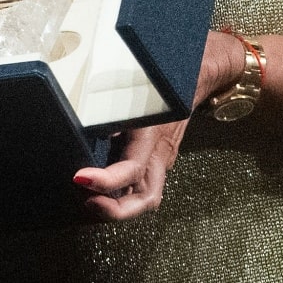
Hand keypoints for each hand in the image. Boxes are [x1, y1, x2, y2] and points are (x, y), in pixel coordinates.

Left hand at [71, 30, 245, 220]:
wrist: (202, 72)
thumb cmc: (166, 75)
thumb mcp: (136, 85)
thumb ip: (114, 104)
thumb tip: (86, 124)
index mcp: (154, 136)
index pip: (131, 171)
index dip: (106, 180)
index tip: (80, 178)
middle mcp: (160, 154)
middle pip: (145, 200)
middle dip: (115, 210)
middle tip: (87, 202)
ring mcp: (163, 158)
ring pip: (146, 196)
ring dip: (119, 206)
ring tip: (90, 200)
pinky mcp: (159, 156)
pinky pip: (143, 182)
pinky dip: (123, 192)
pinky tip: (102, 187)